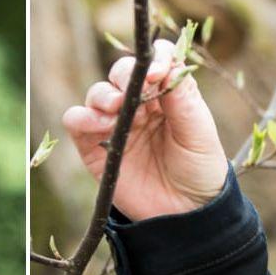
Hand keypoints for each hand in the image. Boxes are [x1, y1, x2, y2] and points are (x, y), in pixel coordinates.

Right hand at [61, 37, 229, 220]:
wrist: (185, 216)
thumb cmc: (199, 170)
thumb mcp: (199, 132)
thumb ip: (183, 98)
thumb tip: (168, 63)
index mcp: (166, 95)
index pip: (154, 62)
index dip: (153, 58)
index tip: (157, 71)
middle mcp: (138, 104)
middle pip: (121, 72)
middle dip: (124, 74)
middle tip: (134, 90)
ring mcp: (114, 125)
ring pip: (97, 93)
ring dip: (104, 95)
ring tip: (116, 109)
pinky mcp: (93, 147)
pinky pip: (76, 121)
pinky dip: (82, 116)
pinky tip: (100, 125)